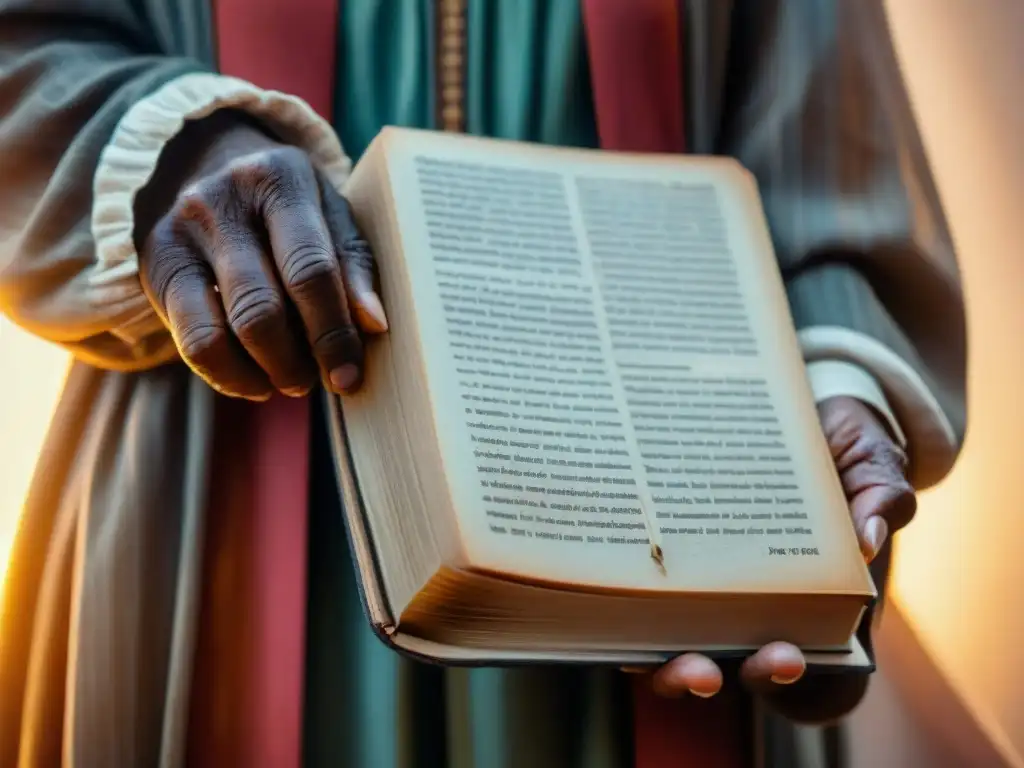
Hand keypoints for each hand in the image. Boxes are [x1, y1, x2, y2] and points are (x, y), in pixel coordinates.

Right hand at [135, 110, 387, 399]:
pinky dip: (227, 375)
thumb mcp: (330, 211)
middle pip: (262, 308)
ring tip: (292, 381)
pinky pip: (190, 341)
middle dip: (297, 360)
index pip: (310, 270)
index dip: (333, 333)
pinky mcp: (157, 265)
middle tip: (321, 380)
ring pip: (219, 331)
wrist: (207, 160)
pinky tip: (255, 381)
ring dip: (263, 372)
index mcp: (279, 178)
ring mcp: (180, 231)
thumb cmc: (288, 201)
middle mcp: (222, 200)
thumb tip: (374, 324)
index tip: (349, 375)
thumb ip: (353, 263)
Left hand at [647, 395, 913, 704]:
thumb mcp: (873, 463)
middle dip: (713, 679)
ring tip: (657, 652)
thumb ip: (882, 496)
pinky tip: (616, 591)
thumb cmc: (845, 447)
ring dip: (663, 665)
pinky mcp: (674, 566)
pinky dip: (626, 612)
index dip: (801, 687)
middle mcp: (767, 613)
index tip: (791, 656)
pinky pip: (644, 606)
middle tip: (707, 671)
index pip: (821, 681)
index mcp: (828, 609)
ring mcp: (715, 595)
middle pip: (734, 675)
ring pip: (680, 653)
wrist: (800, 409)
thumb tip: (868, 538)